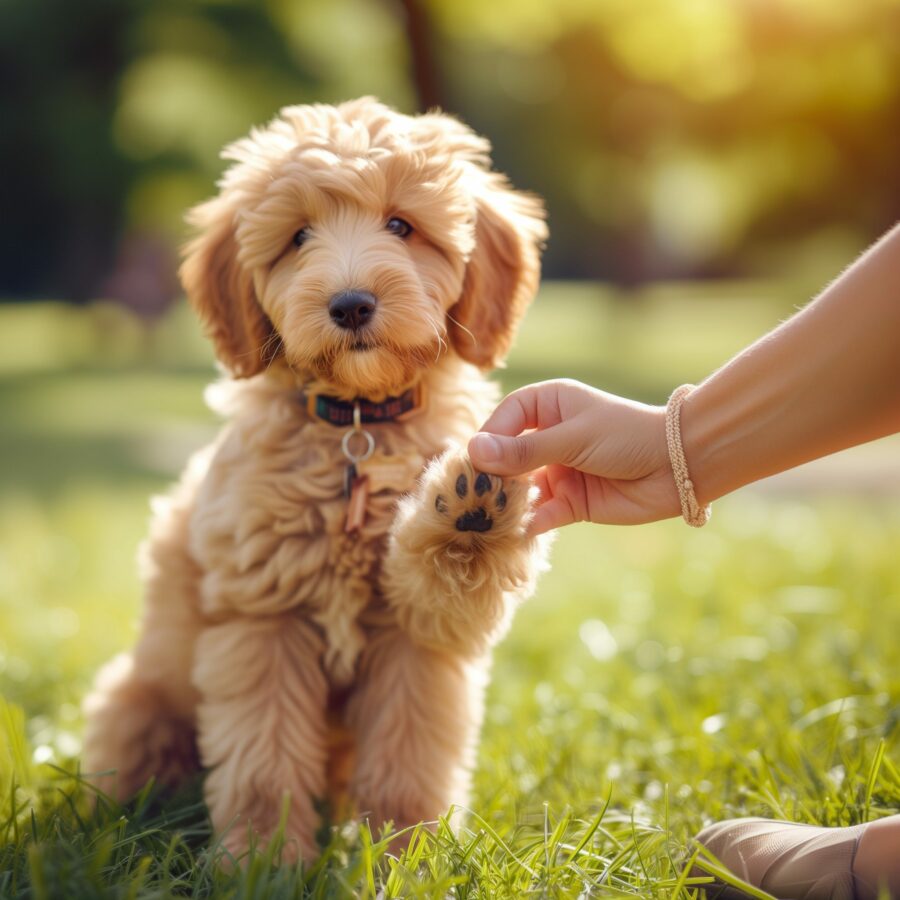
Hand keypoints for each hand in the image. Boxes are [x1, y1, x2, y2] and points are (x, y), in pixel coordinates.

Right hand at [467, 379, 679, 533]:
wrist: (678, 467)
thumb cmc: (627, 435)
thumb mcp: (573, 438)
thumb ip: (524, 451)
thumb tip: (474, 452)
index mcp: (548, 406)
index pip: (504, 420)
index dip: (488, 439)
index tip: (475, 462)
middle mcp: (548, 437)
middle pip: (506, 457)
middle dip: (492, 476)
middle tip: (473, 495)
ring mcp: (557, 471)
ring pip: (520, 489)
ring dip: (507, 503)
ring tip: (489, 518)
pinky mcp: (570, 503)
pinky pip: (541, 514)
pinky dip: (529, 523)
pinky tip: (518, 532)